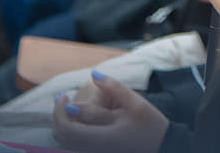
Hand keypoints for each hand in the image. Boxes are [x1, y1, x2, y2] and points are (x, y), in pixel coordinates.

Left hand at [53, 71, 168, 152]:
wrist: (163, 145)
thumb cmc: (151, 125)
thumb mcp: (135, 103)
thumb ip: (113, 87)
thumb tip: (93, 74)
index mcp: (103, 137)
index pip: (68, 129)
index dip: (60, 111)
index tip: (65, 96)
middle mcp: (95, 148)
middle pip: (62, 137)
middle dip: (57, 116)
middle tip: (61, 98)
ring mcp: (96, 151)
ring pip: (67, 142)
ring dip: (62, 123)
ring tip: (67, 105)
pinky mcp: (99, 151)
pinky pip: (75, 144)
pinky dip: (70, 130)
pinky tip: (77, 116)